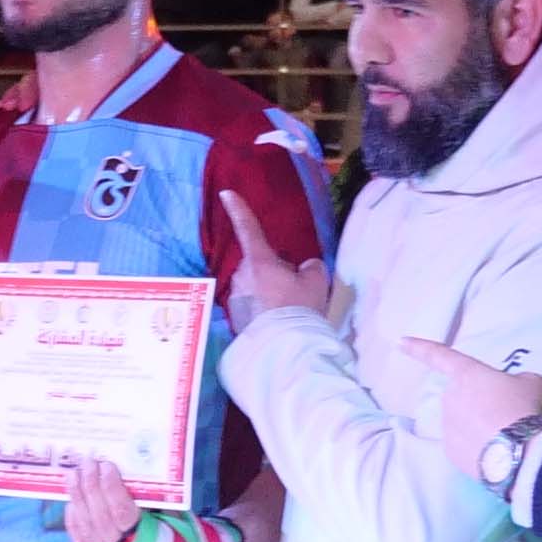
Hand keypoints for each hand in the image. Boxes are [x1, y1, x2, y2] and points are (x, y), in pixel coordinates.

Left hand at [63, 454, 144, 541]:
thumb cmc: (142, 518)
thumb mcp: (147, 506)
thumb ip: (134, 491)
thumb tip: (117, 465)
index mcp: (139, 531)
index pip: (122, 510)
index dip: (112, 487)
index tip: (106, 466)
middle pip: (100, 515)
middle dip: (92, 485)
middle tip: (88, 463)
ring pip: (86, 523)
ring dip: (78, 495)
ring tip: (74, 474)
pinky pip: (76, 532)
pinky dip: (72, 514)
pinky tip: (71, 498)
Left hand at [218, 189, 330, 326]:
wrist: (283, 347)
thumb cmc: (298, 308)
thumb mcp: (316, 281)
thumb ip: (310, 267)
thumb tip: (304, 267)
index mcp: (259, 261)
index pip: (248, 229)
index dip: (238, 210)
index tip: (225, 194)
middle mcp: (241, 275)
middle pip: (256, 265)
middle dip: (270, 271)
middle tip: (292, 289)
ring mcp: (235, 297)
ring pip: (252, 286)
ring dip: (265, 292)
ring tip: (286, 310)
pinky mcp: (234, 317)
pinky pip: (250, 305)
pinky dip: (261, 309)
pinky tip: (275, 322)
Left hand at [392, 335, 541, 466]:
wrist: (522, 452)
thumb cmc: (526, 408)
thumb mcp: (530, 382)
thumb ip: (513, 382)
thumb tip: (509, 393)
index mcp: (468, 374)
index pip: (440, 356)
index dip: (419, 348)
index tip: (400, 342)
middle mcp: (450, 396)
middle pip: (461, 396)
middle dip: (477, 403)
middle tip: (504, 413)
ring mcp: (447, 425)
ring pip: (461, 422)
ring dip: (476, 425)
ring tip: (504, 435)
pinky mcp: (449, 451)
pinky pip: (462, 444)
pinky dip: (476, 446)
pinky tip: (495, 451)